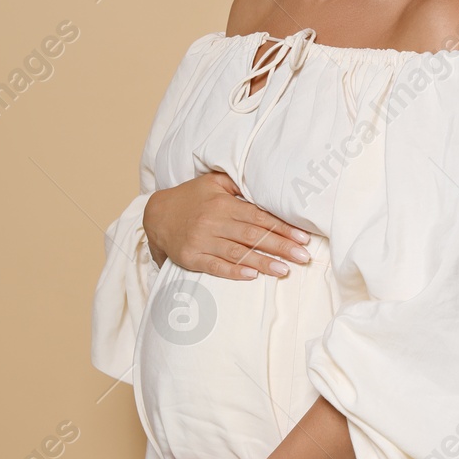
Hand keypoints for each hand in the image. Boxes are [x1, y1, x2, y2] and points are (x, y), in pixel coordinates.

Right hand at [143, 171, 311, 279]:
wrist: (156, 214)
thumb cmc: (191, 197)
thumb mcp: (213, 182)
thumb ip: (238, 183)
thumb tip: (266, 184)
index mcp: (223, 204)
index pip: (259, 217)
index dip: (282, 227)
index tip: (302, 237)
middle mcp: (213, 222)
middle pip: (253, 236)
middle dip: (280, 246)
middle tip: (303, 256)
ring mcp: (202, 241)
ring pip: (237, 253)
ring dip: (263, 262)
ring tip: (285, 270)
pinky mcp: (191, 257)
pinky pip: (215, 266)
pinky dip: (233, 272)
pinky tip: (252, 277)